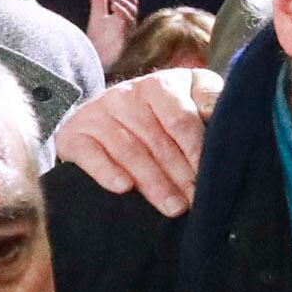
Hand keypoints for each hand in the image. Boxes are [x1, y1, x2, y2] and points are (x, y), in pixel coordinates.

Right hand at [47, 64, 220, 214]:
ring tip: (172, 207)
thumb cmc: (163, 111)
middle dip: (179, 175)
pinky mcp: (74, 135)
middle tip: (195, 202)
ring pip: (129, 151)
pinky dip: (106, 171)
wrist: (108, 116)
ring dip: (153, 183)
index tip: (211, 177)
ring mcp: (97, 114)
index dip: (196, 150)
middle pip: (156, 140)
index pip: (180, 120)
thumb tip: (217, 112)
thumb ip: (209, 98)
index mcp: (158, 84)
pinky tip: (123, 188)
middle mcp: (125, 95)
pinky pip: (90, 154)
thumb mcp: (191, 94)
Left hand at [83, 0, 138, 69]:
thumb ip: (99, 3)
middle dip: (127, 2)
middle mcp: (129, 29)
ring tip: (113, 2)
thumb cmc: (99, 42)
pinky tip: (114, 10)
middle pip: (134, 12)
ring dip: (124, 7)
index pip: (132, 8)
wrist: (95, 59)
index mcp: (125, 22)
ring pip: (131, 18)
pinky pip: (126, 27)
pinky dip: (122, 16)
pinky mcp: (123, 43)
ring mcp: (126, 36)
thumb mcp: (98, 18)